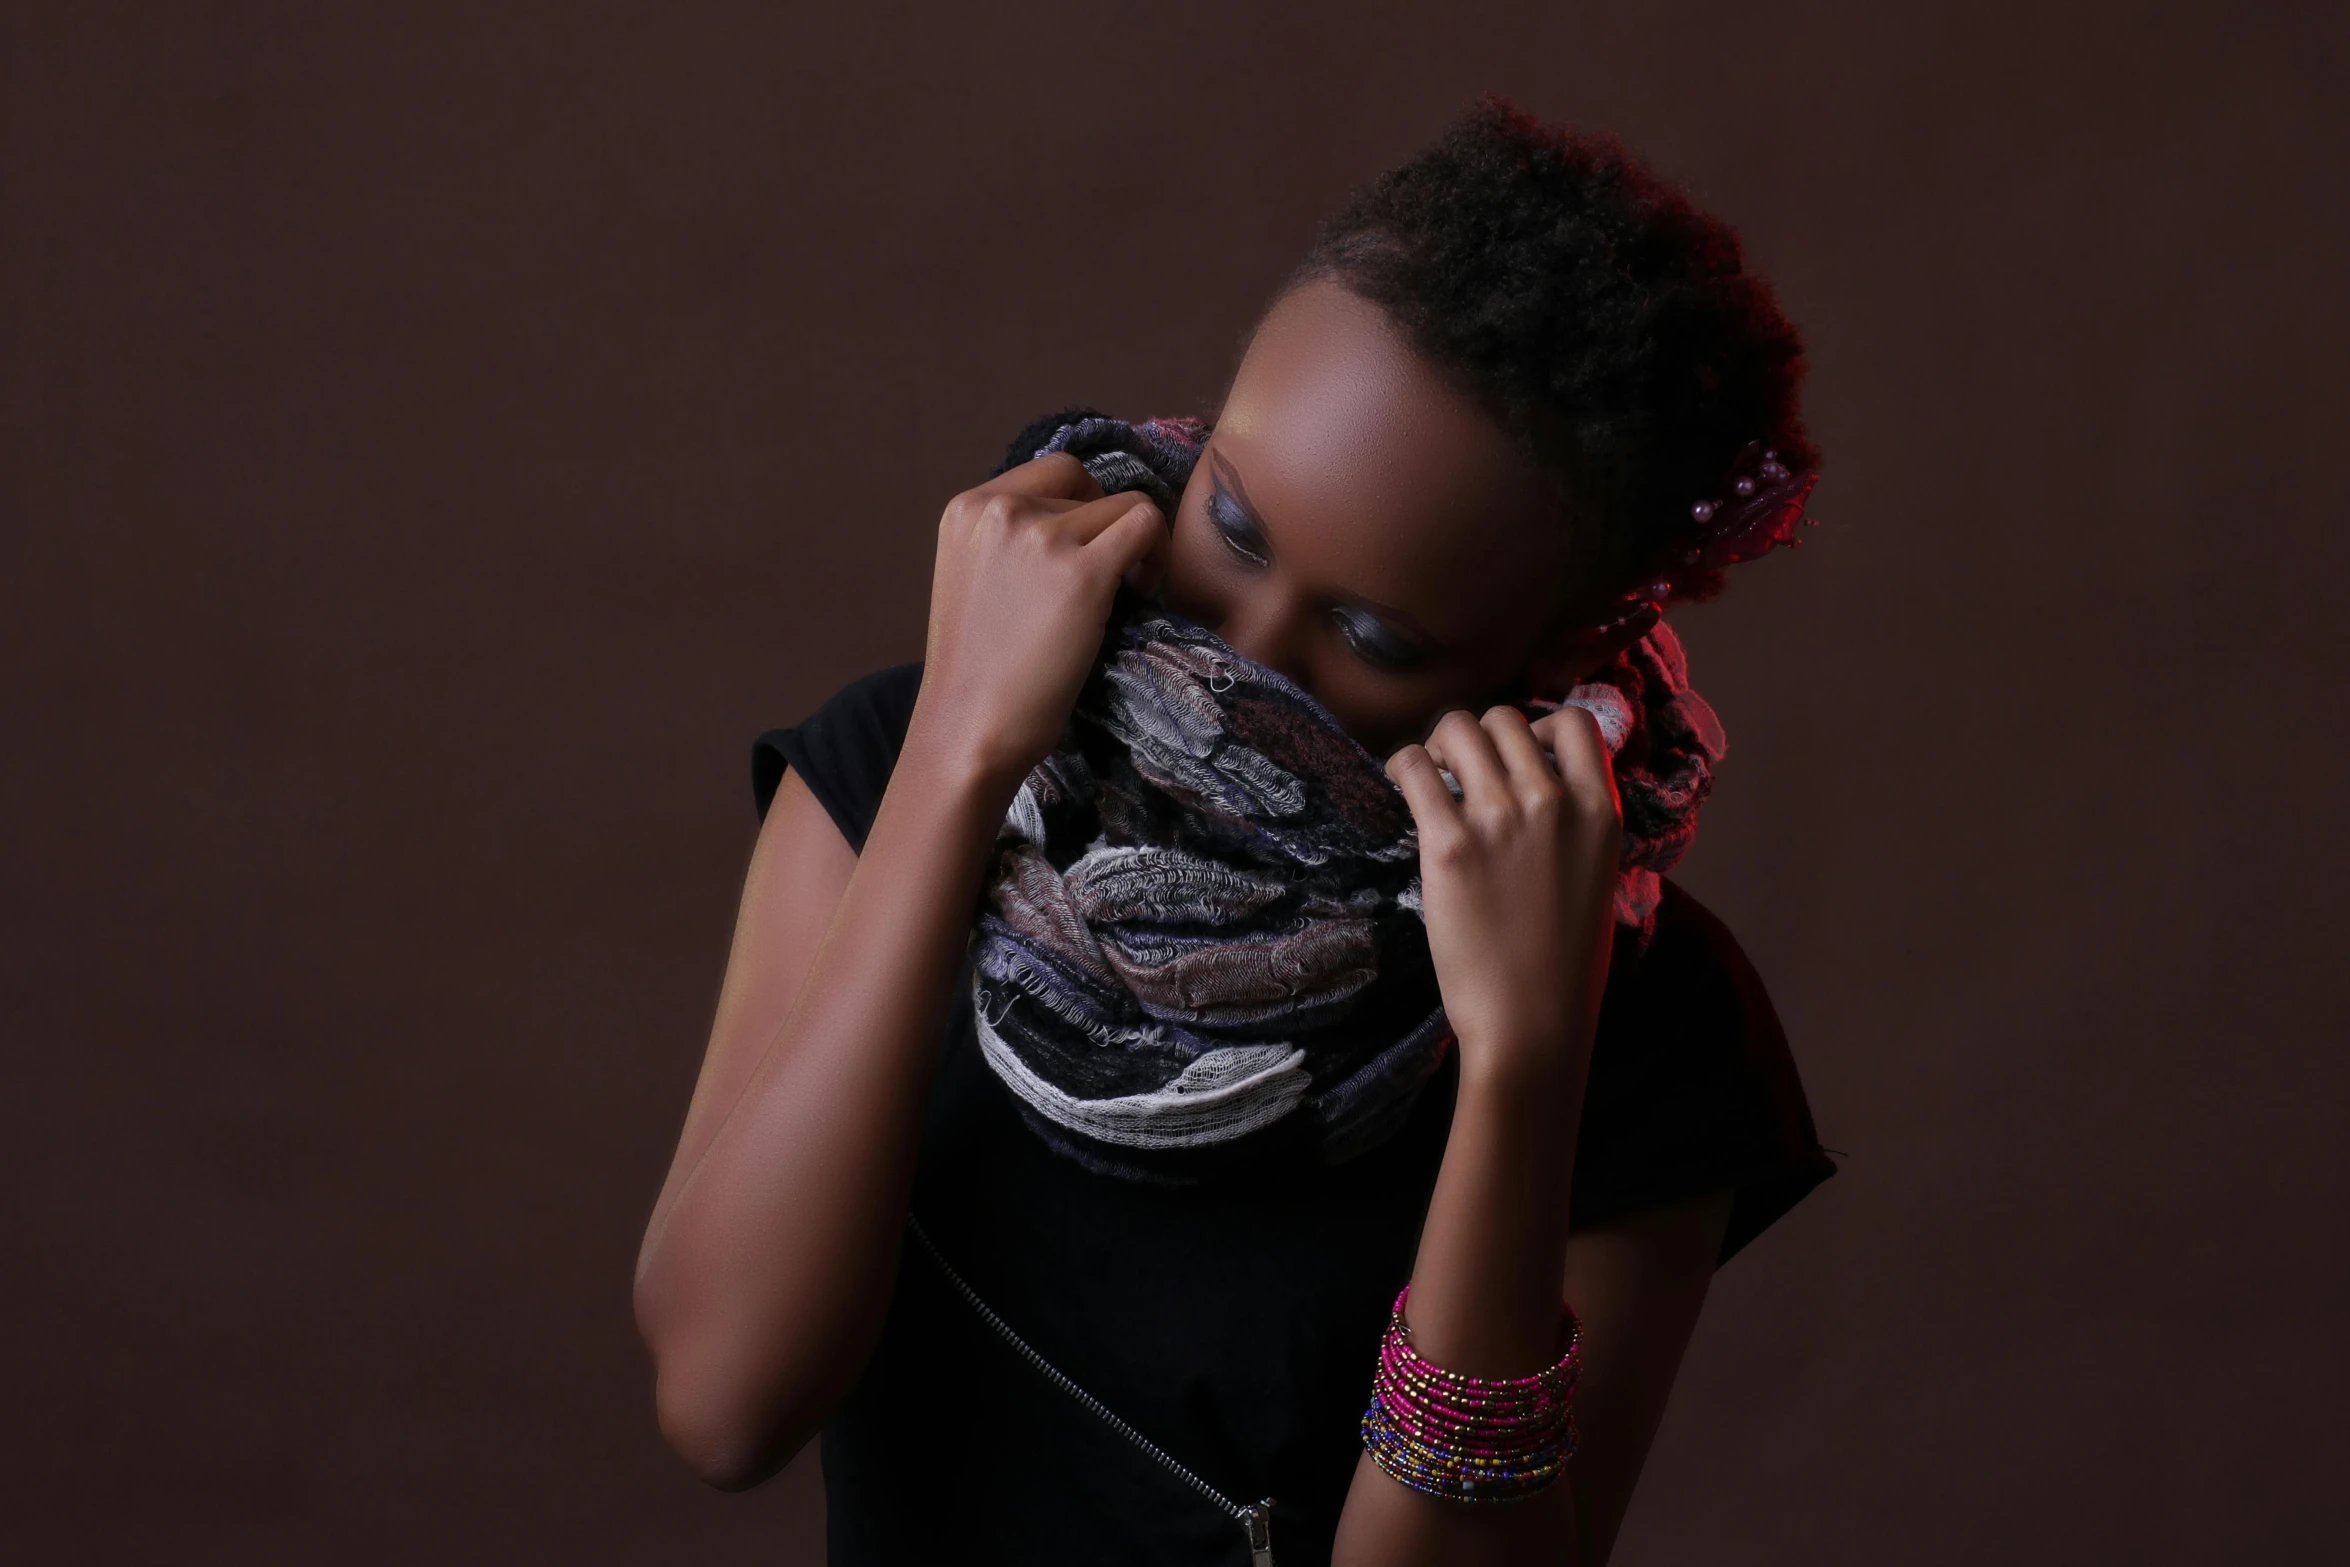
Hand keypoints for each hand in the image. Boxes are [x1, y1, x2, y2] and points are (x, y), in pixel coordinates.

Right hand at [904, 453, 1169, 796]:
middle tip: (1110, 571)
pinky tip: (1143, 590)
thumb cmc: (977, 669)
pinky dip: (1157, 553)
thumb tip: (1080, 518)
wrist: (971, 726)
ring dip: (1136, 542)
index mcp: (967, 508)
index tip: (1084, 549)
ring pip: (1123, 504)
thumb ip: (1010, 538)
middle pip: (1085, 483)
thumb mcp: (973, 575)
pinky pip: (1146, 525)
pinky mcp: (1082, 572)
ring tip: (1128, 589)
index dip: (1080, 505)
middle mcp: (999, 510)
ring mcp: (1041, 537)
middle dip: (1105, 521)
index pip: (1049, 471)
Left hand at [1385, 705, 1623, 1090]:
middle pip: (1505, 719)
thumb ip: (1574, 823)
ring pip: (1458, 728)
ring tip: (1432, 778)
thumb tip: (1536, 783)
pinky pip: (1416, 767)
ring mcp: (1501, 819)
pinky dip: (1404, 766)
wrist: (1532, 1021)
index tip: (1516, 756)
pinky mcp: (1450, 845)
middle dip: (1477, 738)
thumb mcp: (1595, 876)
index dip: (1538, 727)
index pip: (1573, 722)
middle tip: (1460, 773)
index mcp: (1601, 811)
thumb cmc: (1563, 962)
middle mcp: (1554, 802)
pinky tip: (1404, 787)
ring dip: (1438, 745)